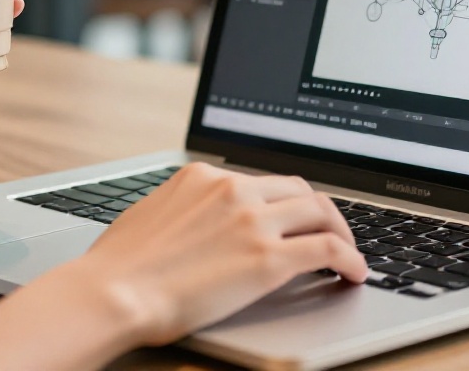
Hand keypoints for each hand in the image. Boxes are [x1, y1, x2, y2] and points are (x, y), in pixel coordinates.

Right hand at [70, 163, 365, 344]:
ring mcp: (253, 221)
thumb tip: (195, 224)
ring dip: (342, 232)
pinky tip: (354, 273)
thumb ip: (183, 211)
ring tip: (350, 254)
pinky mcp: (268, 258)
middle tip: (330, 232)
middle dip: (321, 212)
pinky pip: (328, 250)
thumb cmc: (119, 267)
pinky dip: (350, 259)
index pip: (263, 179)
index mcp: (203, 177)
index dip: (287, 201)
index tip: (296, 217)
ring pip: (321, 212)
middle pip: (300, 189)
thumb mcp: (151, 215)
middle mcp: (232, 189)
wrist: (113, 291)